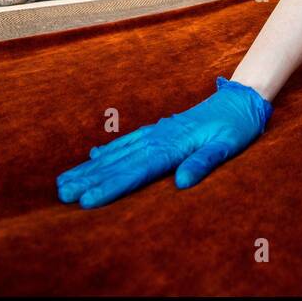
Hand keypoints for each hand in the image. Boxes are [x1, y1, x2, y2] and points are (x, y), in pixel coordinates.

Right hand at [57, 77, 272, 208]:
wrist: (240, 99)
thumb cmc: (236, 126)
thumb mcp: (228, 145)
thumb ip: (204, 161)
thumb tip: (182, 182)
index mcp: (174, 145)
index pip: (136, 171)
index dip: (110, 187)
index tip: (85, 201)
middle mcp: (159, 138)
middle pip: (119, 162)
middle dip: (89, 179)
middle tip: (61, 193)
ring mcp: (158, 132)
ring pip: (118, 152)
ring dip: (92, 167)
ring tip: (65, 180)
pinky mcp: (160, 130)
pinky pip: (129, 141)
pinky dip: (110, 150)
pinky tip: (93, 156)